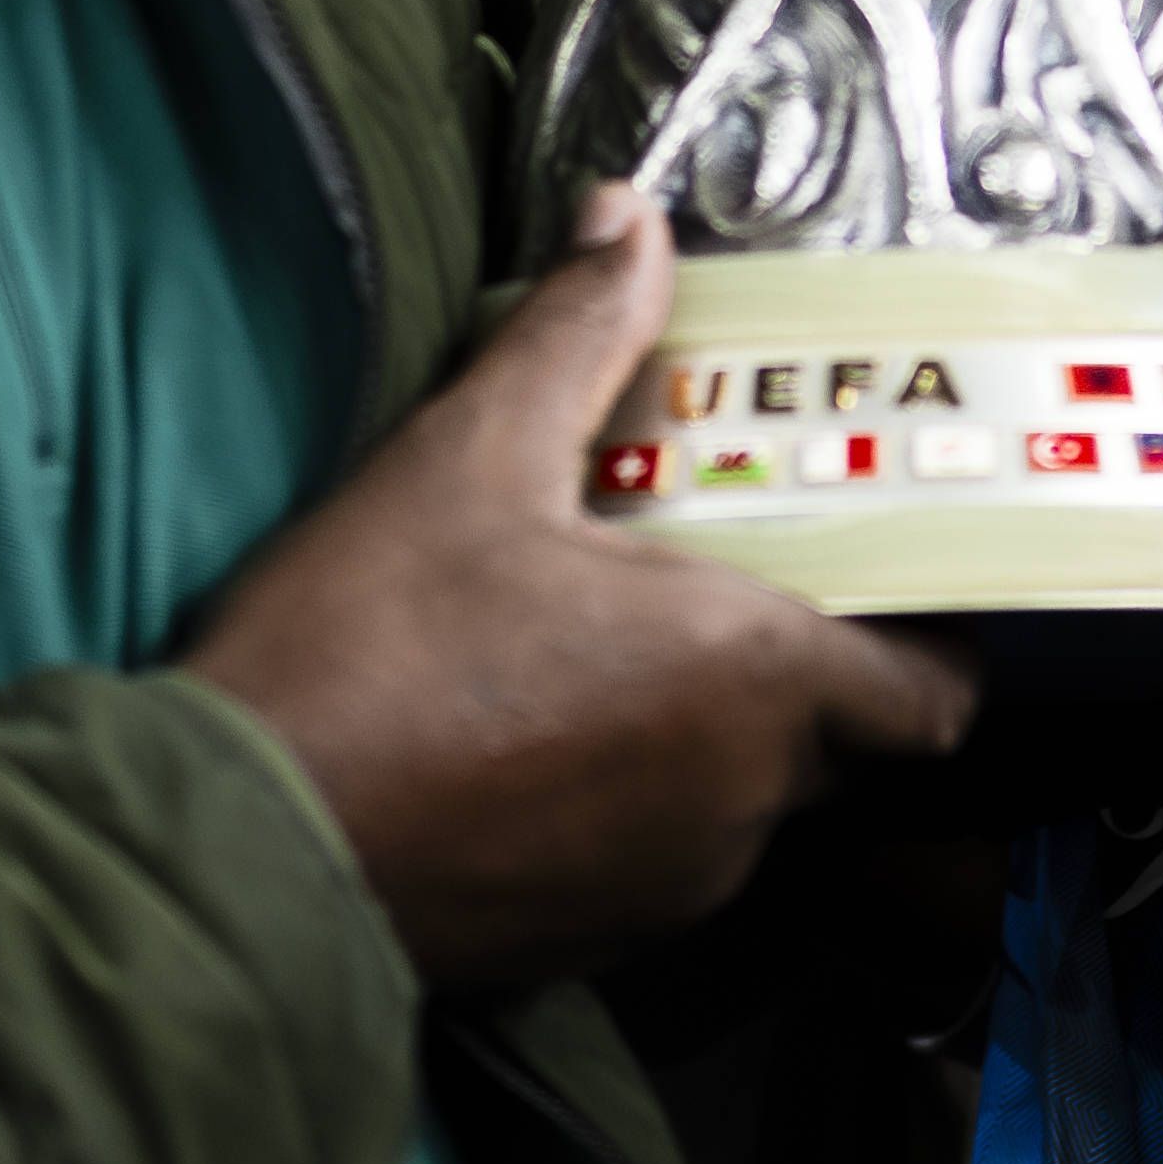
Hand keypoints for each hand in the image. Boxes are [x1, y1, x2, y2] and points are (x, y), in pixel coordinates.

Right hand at [186, 185, 977, 983]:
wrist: (233, 847)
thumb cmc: (360, 657)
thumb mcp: (469, 453)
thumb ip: (576, 331)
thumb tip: (627, 220)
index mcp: (748, 678)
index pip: (929, 693)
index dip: (928, 637)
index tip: (887, 571)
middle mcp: (736, 801)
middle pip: (833, 736)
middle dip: (794, 658)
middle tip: (716, 568)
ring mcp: (664, 888)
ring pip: (739, 798)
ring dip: (703, 729)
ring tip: (607, 635)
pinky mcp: (588, 943)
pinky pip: (656, 857)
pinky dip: (629, 798)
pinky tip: (536, 725)